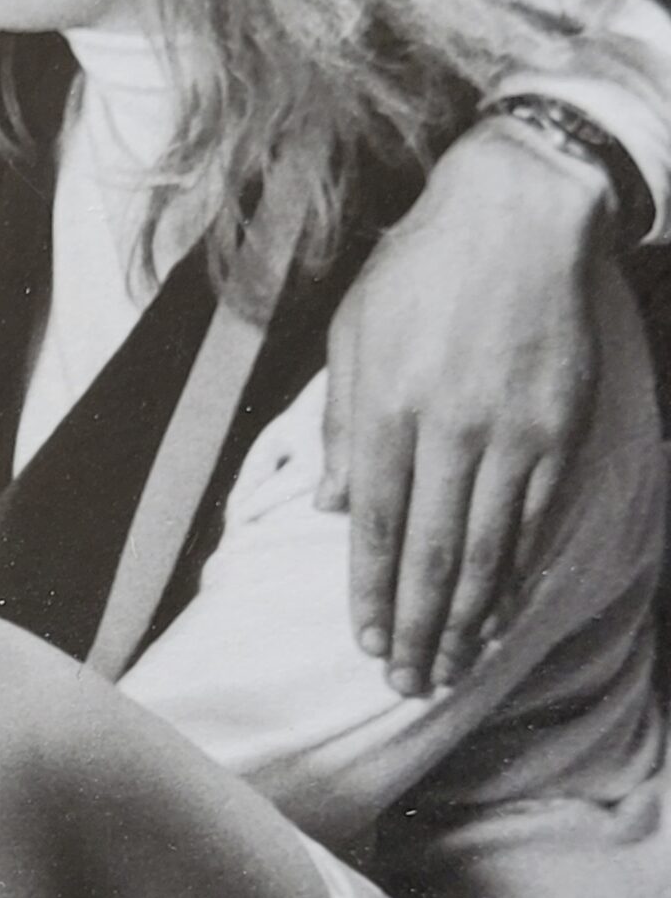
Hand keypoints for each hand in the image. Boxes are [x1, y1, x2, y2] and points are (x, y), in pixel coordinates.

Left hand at [321, 118, 619, 695]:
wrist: (518, 214)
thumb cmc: (420, 270)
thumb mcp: (352, 334)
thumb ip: (341, 425)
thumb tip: (336, 508)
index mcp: (389, 408)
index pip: (376, 528)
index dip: (371, 594)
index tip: (367, 642)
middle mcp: (451, 430)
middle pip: (430, 555)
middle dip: (417, 629)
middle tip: (408, 683)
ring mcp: (513, 434)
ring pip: (488, 550)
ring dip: (467, 619)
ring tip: (451, 666)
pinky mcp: (561, 429)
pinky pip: (536, 520)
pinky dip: (517, 572)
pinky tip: (502, 610)